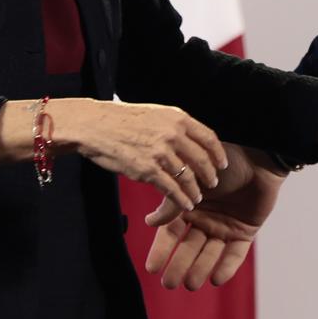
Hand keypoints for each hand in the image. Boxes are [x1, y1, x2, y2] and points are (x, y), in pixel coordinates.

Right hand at [50, 99, 225, 211]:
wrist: (95, 125)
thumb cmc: (123, 119)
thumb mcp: (155, 114)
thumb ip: (174, 125)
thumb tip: (190, 139)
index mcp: (177, 118)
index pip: (208, 137)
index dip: (218, 153)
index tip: (222, 164)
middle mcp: (173, 134)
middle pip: (202, 160)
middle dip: (210, 175)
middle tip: (212, 183)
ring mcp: (161, 153)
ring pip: (188, 177)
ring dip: (195, 191)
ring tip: (197, 198)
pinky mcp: (147, 170)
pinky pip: (171, 189)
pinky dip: (181, 199)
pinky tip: (185, 204)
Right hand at [143, 143, 285, 289]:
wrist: (257, 153)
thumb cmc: (222, 160)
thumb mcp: (192, 180)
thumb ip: (174, 202)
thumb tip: (150, 222)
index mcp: (189, 206)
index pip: (172, 233)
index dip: (162, 251)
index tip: (152, 269)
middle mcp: (205, 219)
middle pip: (189, 248)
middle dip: (179, 266)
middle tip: (170, 283)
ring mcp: (225, 226)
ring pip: (210, 253)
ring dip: (201, 268)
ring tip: (191, 284)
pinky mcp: (246, 231)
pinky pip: (236, 253)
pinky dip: (227, 266)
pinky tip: (216, 279)